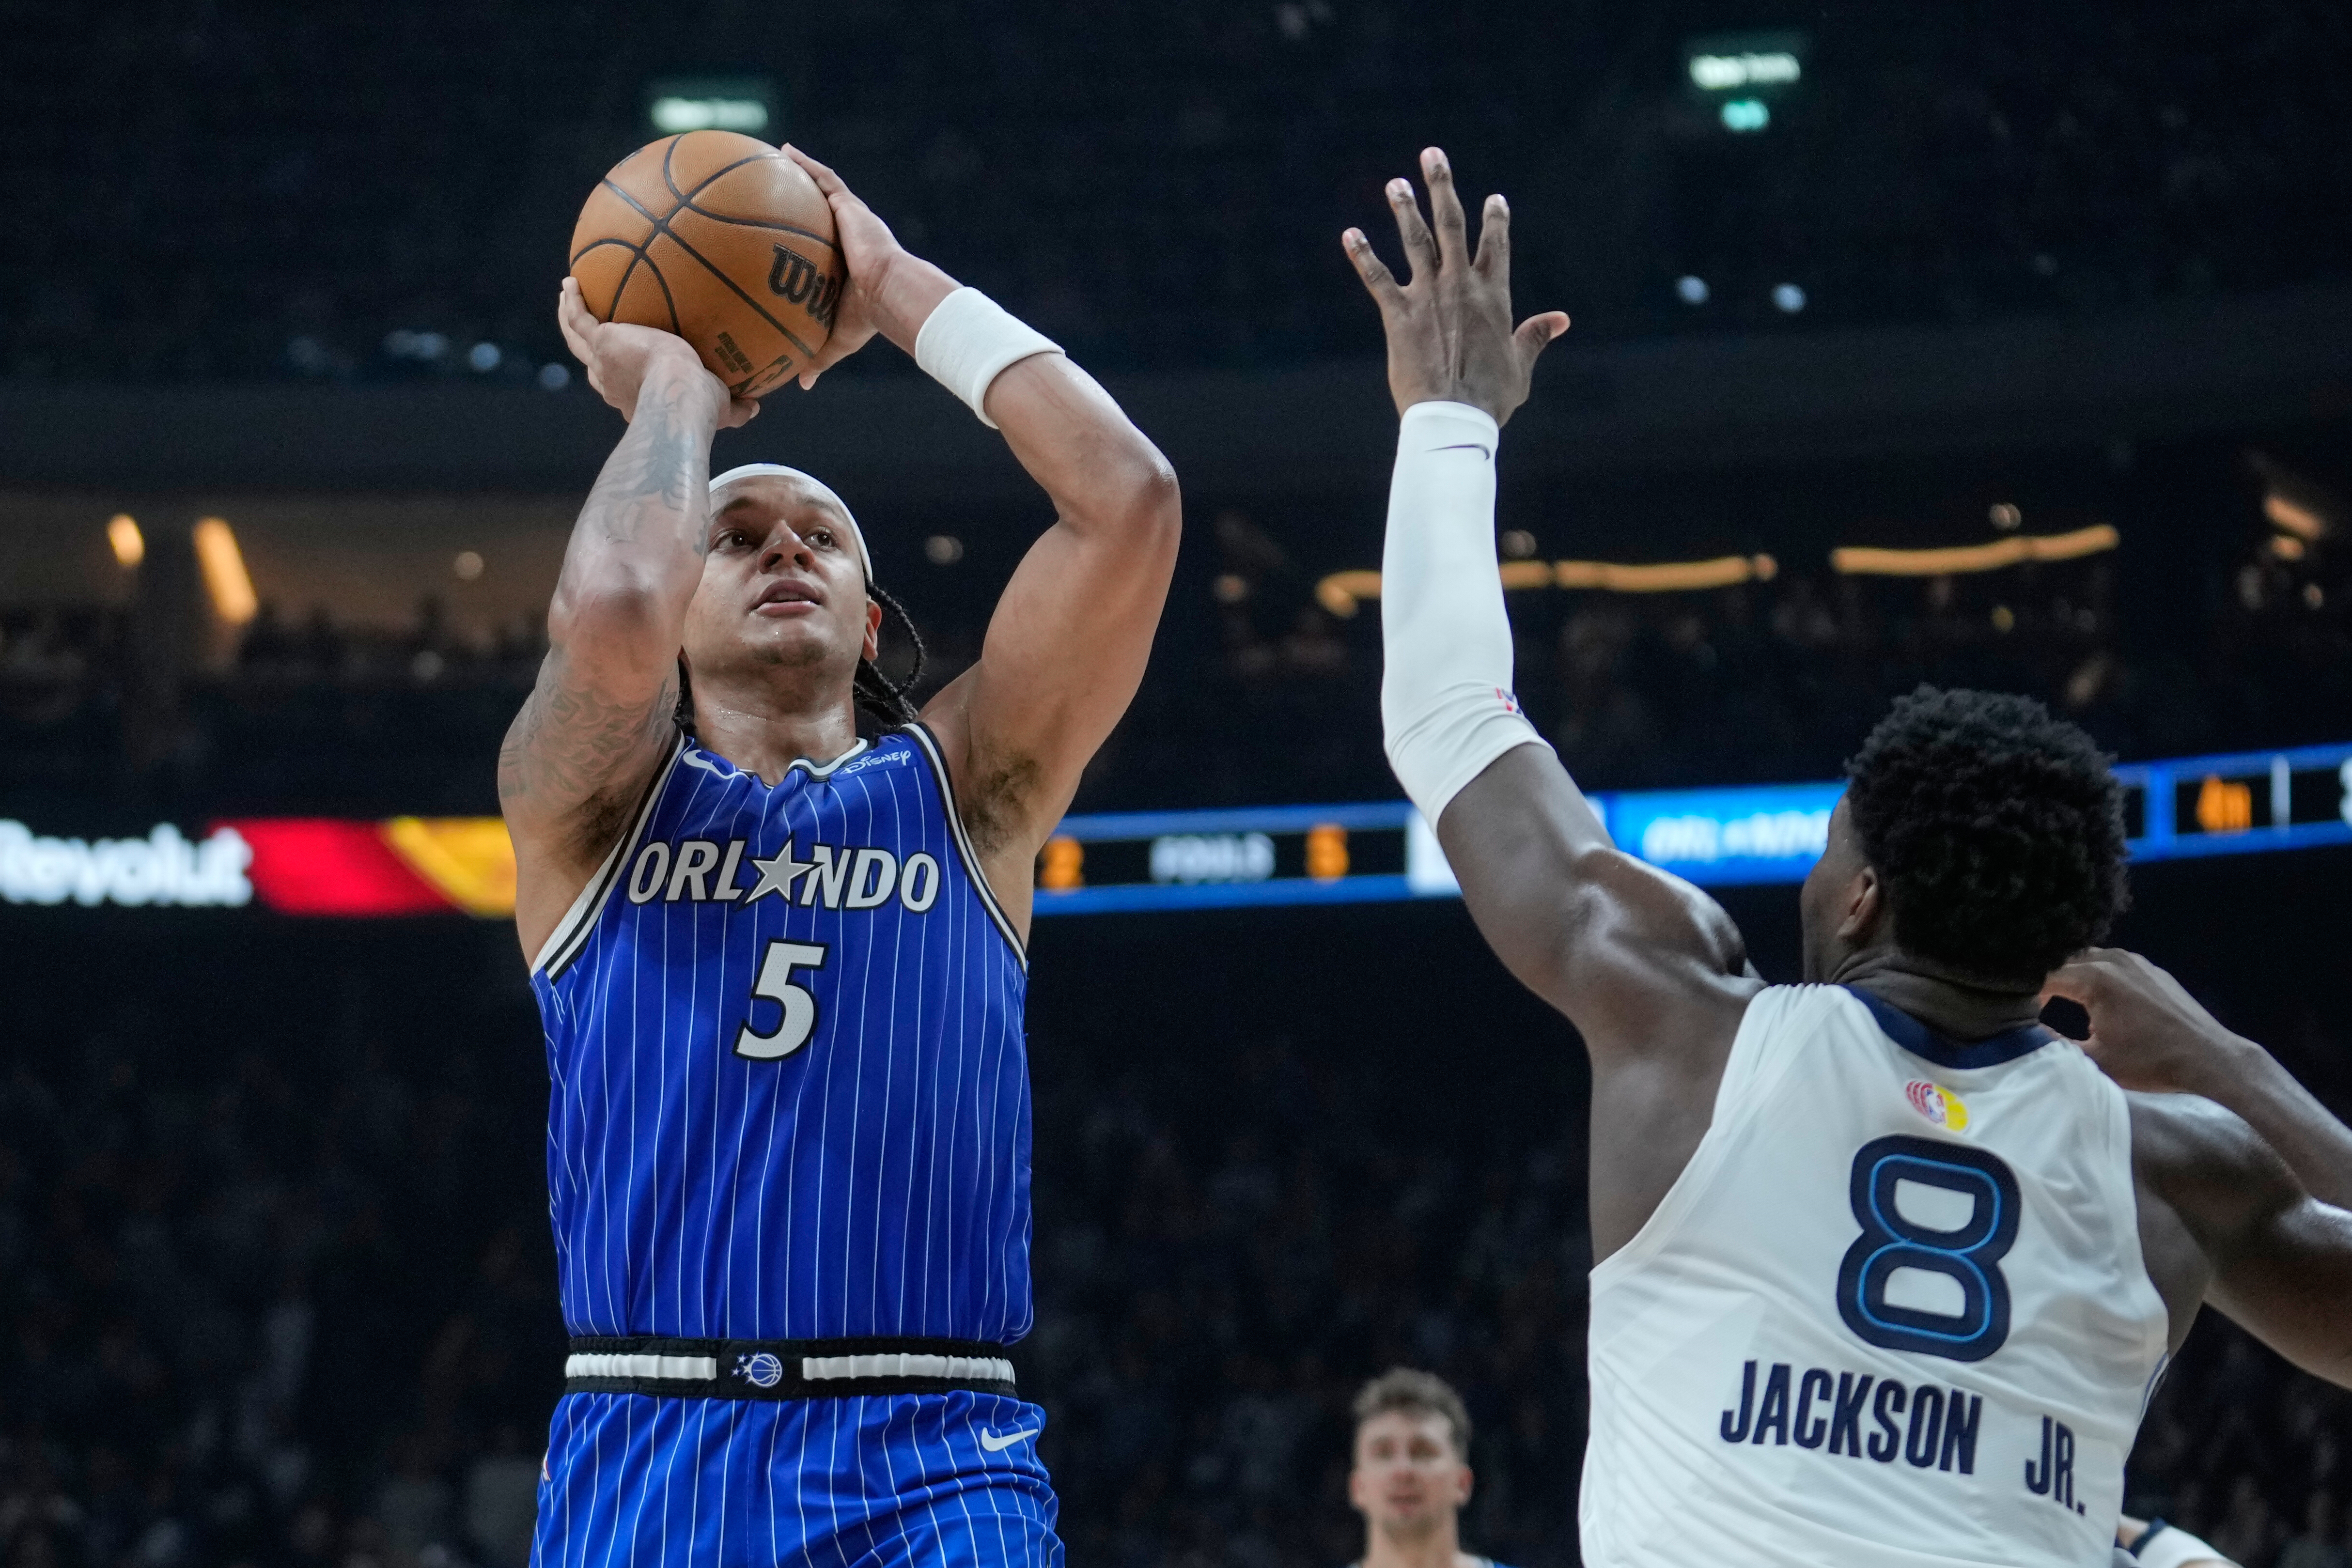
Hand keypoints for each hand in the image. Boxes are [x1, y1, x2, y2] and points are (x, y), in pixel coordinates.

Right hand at [556, 279, 754, 426]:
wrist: (679, 394)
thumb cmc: (701, 406)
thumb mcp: (722, 407)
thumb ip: (737, 407)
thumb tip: (755, 406)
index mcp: (635, 398)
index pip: (623, 386)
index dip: (621, 375)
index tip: (625, 363)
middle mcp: (612, 384)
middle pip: (593, 364)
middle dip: (589, 348)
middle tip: (588, 331)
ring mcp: (603, 362)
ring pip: (576, 338)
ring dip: (570, 318)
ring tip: (568, 296)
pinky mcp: (602, 340)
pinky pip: (579, 317)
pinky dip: (573, 301)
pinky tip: (571, 282)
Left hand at [783, 146, 956, 389]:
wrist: (891, 294)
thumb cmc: (869, 319)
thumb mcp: (836, 339)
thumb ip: (817, 357)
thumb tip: (801, 384)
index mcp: (845, 265)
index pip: (820, 247)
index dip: (804, 238)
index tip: (784, 235)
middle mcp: (847, 238)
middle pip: (820, 213)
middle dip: (800, 199)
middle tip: (775, 188)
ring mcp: (850, 219)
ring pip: (822, 190)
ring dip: (802, 174)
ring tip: (778, 157)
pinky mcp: (850, 206)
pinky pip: (825, 179)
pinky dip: (807, 165)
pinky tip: (787, 150)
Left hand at [1343, 147, 1568, 426]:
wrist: (1454, 417)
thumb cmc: (1490, 398)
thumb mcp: (1520, 366)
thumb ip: (1535, 336)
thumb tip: (1561, 319)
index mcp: (1494, 296)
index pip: (1497, 245)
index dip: (1495, 219)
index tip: (1494, 198)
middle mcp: (1461, 286)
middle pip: (1452, 225)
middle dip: (1442, 187)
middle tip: (1433, 155)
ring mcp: (1429, 297)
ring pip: (1415, 241)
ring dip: (1404, 209)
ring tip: (1396, 183)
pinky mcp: (1399, 316)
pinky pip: (1377, 278)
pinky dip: (1363, 256)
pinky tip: (1350, 234)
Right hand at [2042, 947, 2250, 1095]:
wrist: (2210, 1058)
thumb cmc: (2151, 1062)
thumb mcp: (2096, 1060)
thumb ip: (2056, 1042)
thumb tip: (2026, 1031)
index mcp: (2095, 979)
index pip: (2044, 974)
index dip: (2024, 990)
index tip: (2012, 1006)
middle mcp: (2112, 960)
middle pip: (2064, 961)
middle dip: (2046, 979)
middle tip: (2031, 1002)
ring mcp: (2135, 961)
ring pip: (2089, 959)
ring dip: (2072, 975)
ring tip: (2060, 998)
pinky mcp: (2152, 969)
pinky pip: (2112, 963)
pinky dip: (2096, 974)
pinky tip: (2096, 996)